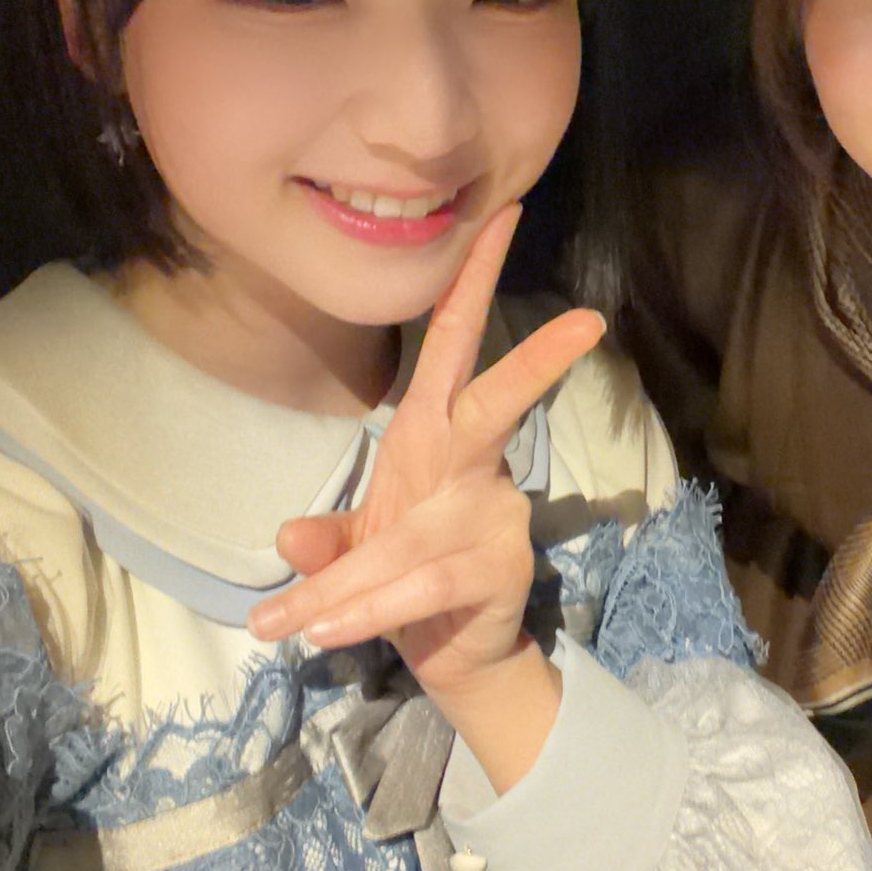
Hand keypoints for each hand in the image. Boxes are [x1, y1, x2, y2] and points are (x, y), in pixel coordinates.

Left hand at [248, 205, 605, 715]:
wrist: (452, 658)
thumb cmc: (403, 578)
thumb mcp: (353, 547)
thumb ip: (325, 538)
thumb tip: (290, 535)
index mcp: (429, 435)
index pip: (452, 342)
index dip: (471, 279)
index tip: (501, 212)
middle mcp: (466, 467)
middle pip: (495, 404)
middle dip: (534, 364)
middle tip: (588, 322)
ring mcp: (490, 520)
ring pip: (413, 537)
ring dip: (345, 585)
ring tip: (283, 625)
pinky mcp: (494, 574)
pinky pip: (416, 590)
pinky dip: (363, 614)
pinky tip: (323, 637)